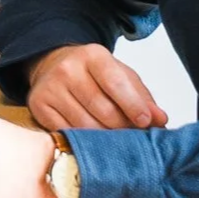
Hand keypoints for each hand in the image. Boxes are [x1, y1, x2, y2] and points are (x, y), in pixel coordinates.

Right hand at [25, 43, 163, 132]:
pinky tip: (91, 140)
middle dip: (123, 128)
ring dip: (105, 139)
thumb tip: (160, 120)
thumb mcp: (121, 76)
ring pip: (86, 126)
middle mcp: (68, 69)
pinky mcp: (38, 106)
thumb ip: (142, 97)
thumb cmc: (94, 74)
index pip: (115, 83)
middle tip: (133, 138)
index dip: (133, 105)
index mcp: (93, 55)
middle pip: (103, 110)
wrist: (53, 65)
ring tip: (115, 141)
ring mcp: (50, 88)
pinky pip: (67, 133)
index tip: (145, 122)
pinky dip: (83, 141)